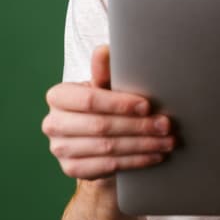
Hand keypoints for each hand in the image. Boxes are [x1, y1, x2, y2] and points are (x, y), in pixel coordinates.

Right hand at [42, 44, 173, 180]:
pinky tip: (154, 155)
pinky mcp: (71, 169)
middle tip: (165, 125)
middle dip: (138, 126)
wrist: (92, 143)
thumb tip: (104, 49)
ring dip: (142, 145)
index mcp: (58, 96)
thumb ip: (104, 72)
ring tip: (167, 141)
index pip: (89, 100)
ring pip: (108, 148)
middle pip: (101, 126)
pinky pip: (109, 166)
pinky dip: (136, 161)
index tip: (147, 105)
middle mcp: (53, 123)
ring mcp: (59, 149)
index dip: (120, 103)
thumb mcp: (104, 88)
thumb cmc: (100, 107)